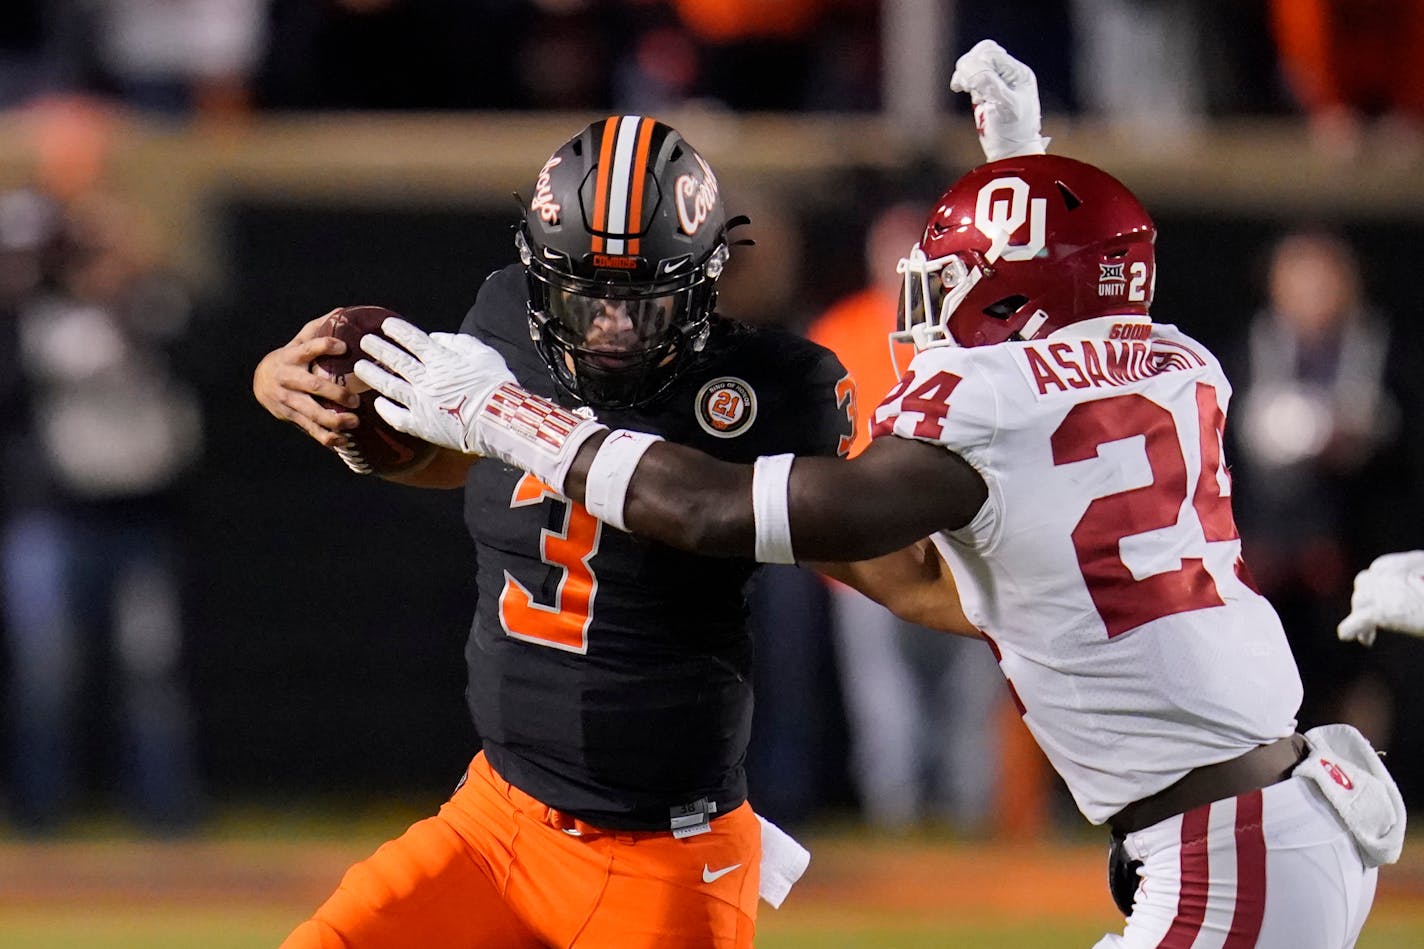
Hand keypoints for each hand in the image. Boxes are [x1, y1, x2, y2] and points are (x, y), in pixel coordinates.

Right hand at [252, 310, 360, 447]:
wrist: (261, 382)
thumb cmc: (290, 358)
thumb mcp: (298, 341)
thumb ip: (318, 329)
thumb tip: (343, 312)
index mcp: (292, 356)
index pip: (308, 347)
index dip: (324, 346)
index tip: (343, 346)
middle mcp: (288, 378)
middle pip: (313, 385)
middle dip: (335, 393)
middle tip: (356, 399)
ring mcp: (288, 399)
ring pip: (311, 412)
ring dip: (333, 419)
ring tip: (354, 421)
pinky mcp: (290, 416)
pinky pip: (309, 429)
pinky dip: (326, 437)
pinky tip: (343, 440)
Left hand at [354, 318, 514, 453]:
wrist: (497, 420)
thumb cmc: (496, 385)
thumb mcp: (483, 354)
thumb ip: (458, 342)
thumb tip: (435, 337)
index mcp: (441, 359)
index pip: (412, 339)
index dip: (397, 330)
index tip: (385, 325)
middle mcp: (425, 378)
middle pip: (394, 359)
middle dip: (377, 348)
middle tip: (365, 342)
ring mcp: (420, 402)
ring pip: (388, 385)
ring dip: (371, 374)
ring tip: (359, 367)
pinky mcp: (420, 425)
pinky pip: (396, 416)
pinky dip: (385, 409)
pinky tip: (378, 403)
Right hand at [950, 39, 1049, 161]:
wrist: (1011, 153)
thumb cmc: (1012, 132)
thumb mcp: (1003, 106)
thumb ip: (988, 83)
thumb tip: (969, 66)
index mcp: (1017, 73)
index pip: (991, 53)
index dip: (975, 64)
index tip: (967, 85)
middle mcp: (1009, 74)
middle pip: (983, 53)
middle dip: (969, 66)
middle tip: (965, 86)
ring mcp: (998, 82)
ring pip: (976, 62)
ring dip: (966, 73)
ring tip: (962, 88)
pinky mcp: (987, 92)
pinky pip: (973, 76)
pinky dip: (965, 80)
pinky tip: (961, 88)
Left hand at [1338, 550, 1423, 645]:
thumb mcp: (1423, 576)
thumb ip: (1415, 578)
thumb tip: (1412, 586)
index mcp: (1403, 562)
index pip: (1378, 572)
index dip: (1377, 588)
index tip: (1384, 602)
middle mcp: (1387, 572)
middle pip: (1365, 584)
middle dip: (1366, 600)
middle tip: (1373, 620)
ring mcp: (1382, 591)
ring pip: (1360, 601)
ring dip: (1360, 615)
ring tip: (1368, 637)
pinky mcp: (1381, 612)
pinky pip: (1357, 621)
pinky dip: (1350, 629)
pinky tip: (1348, 636)